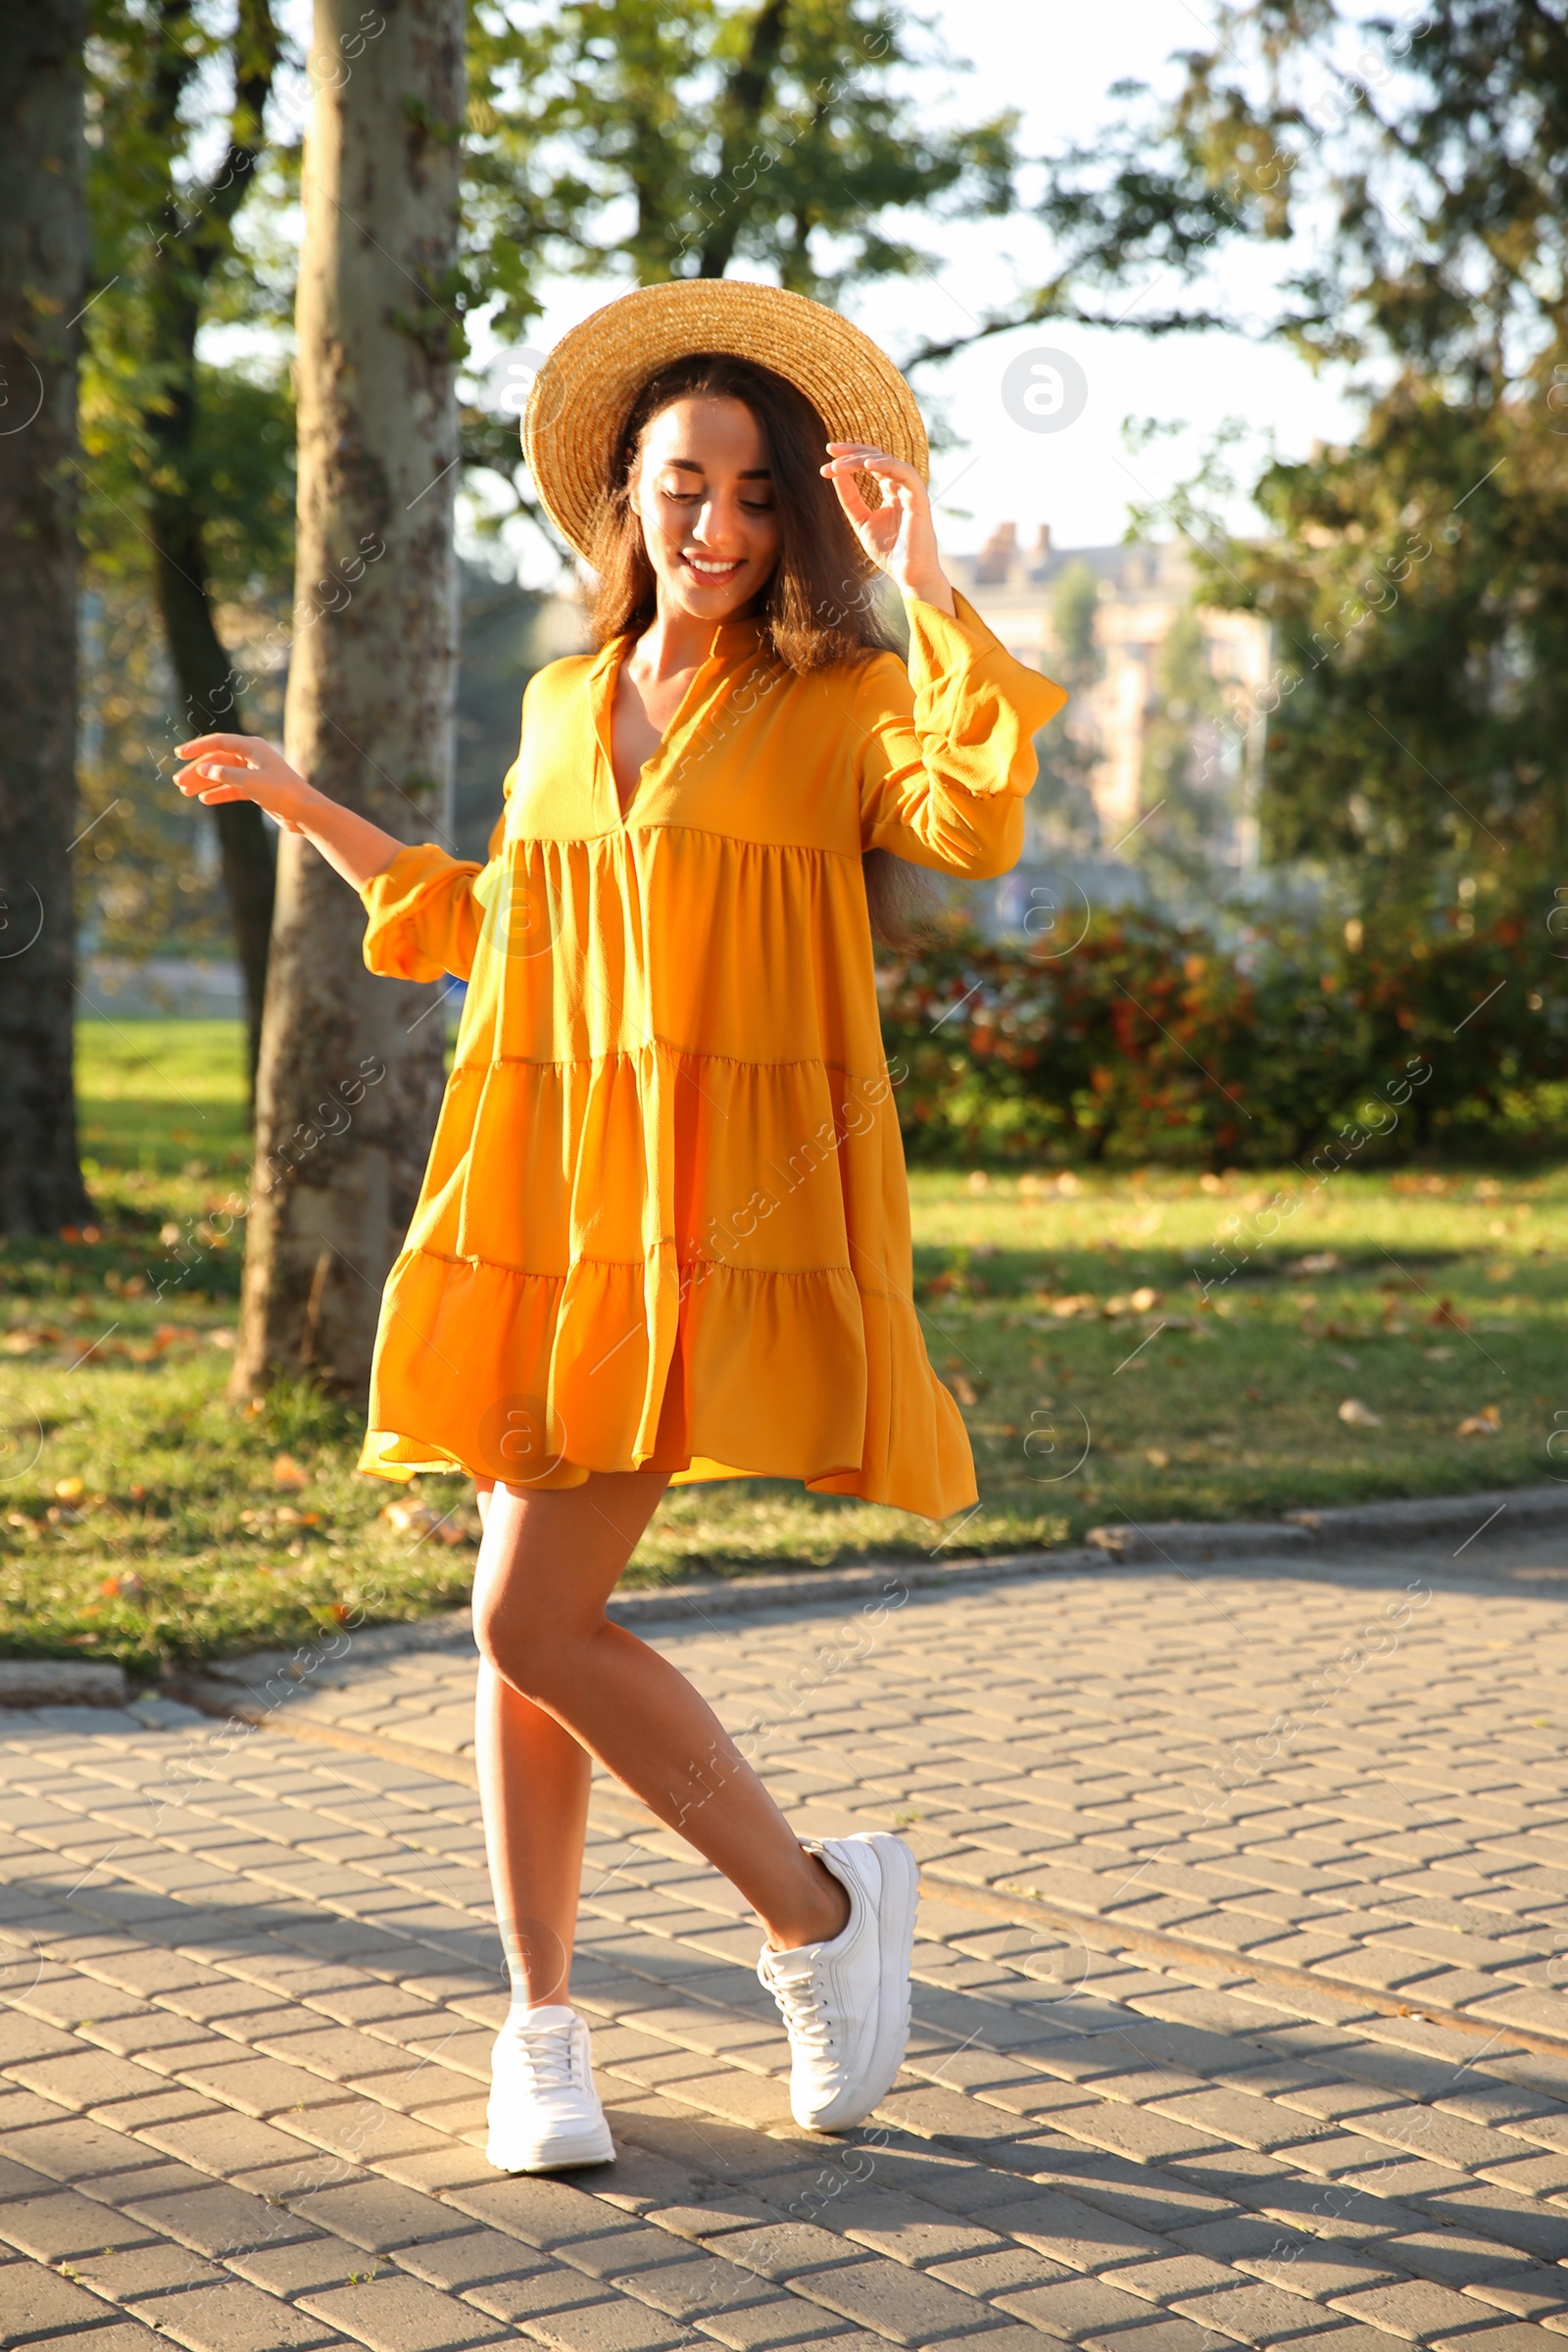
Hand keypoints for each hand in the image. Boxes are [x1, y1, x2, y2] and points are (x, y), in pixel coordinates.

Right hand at [174, 734, 313, 831]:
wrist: (305, 813)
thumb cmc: (282, 792)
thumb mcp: (249, 781)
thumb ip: (225, 773)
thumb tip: (204, 768)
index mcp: (252, 747)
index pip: (218, 742)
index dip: (197, 748)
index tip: (178, 755)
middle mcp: (252, 757)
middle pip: (218, 760)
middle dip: (197, 770)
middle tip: (178, 782)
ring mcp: (254, 773)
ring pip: (223, 775)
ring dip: (204, 782)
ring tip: (185, 792)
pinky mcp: (257, 789)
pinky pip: (232, 788)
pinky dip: (219, 793)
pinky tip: (205, 799)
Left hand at [819, 443, 955, 615]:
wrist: (908, 575)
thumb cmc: (890, 552)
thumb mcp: (861, 521)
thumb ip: (850, 499)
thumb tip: (835, 474)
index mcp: (891, 492)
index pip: (870, 464)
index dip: (849, 458)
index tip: (826, 461)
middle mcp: (902, 487)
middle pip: (877, 456)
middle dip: (851, 452)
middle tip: (829, 451)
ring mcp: (911, 491)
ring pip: (887, 462)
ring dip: (861, 459)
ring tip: (839, 465)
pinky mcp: (919, 498)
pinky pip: (904, 473)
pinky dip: (886, 465)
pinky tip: (867, 464)